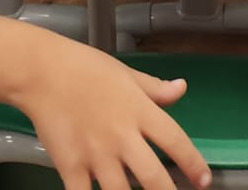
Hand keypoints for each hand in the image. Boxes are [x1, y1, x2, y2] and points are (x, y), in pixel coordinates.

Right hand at [25, 40, 209, 189]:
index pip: (175, 141)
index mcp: (138, 111)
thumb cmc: (85, 68)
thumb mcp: (126, 73)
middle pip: (153, 178)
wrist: (43, 72)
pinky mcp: (70, 167)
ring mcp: (95, 155)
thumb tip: (181, 89)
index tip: (204, 180)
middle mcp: (121, 136)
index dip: (193, 163)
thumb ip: (155, 89)